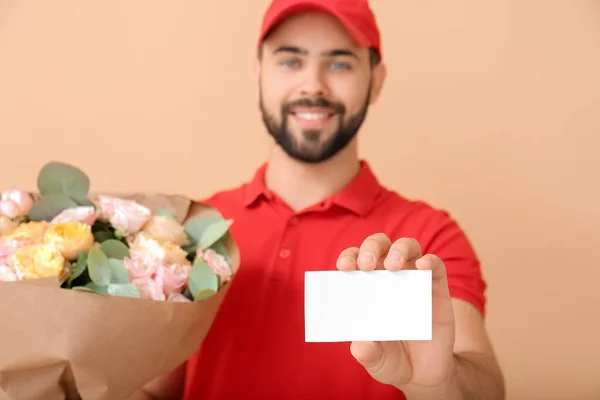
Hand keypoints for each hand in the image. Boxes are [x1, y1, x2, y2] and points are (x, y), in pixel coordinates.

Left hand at [336, 233, 456, 391]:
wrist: (426, 373)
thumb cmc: (393, 360)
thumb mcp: (377, 361)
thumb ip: (368, 354)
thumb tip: (359, 346)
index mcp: (366, 286)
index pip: (354, 261)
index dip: (349, 258)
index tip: (344, 267)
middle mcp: (388, 277)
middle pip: (379, 245)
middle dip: (370, 248)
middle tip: (366, 265)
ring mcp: (413, 279)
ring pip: (407, 247)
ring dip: (398, 250)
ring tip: (393, 266)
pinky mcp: (437, 287)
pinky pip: (435, 265)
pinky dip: (429, 260)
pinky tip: (423, 265)